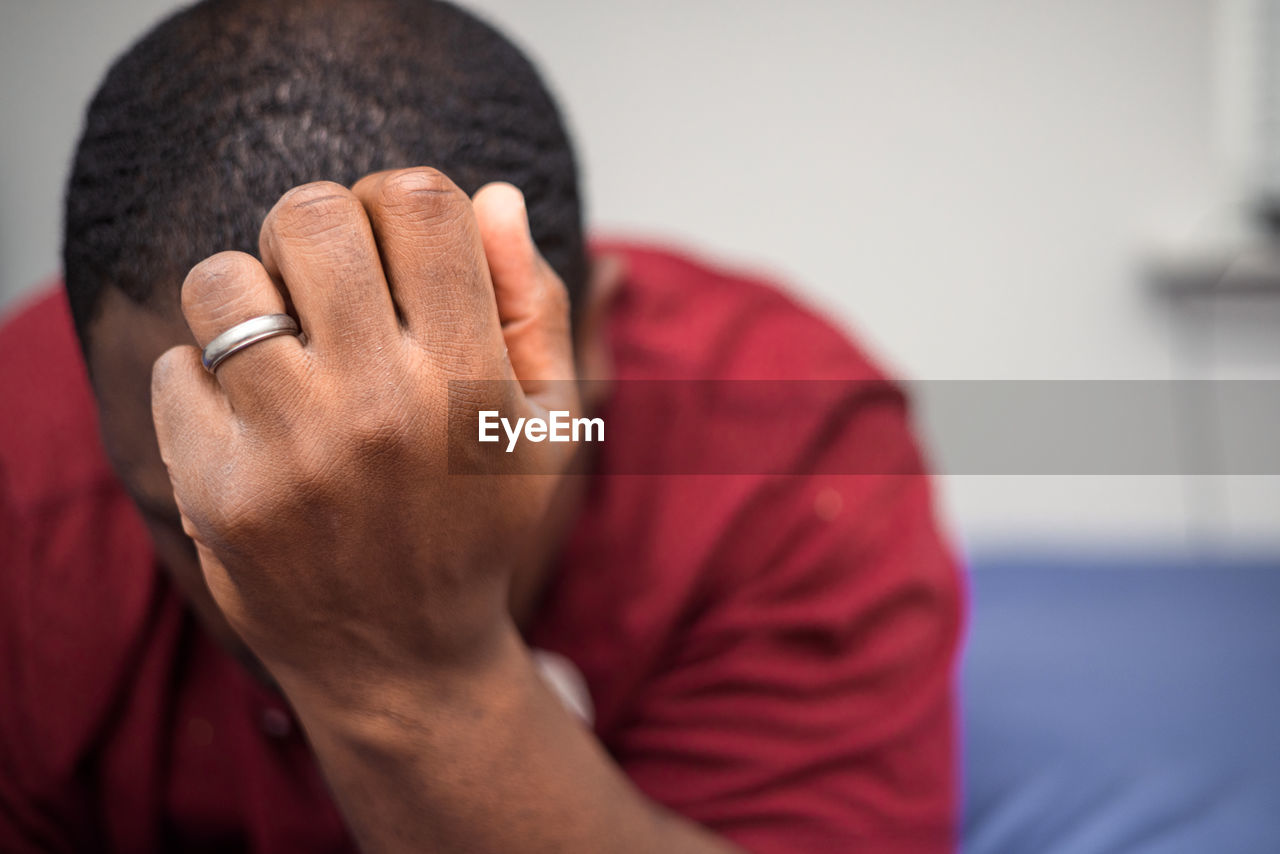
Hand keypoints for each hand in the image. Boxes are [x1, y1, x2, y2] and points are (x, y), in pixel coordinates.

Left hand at [150, 168, 577, 700]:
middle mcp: (381, 405)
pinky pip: (172, 369)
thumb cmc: (479, 520)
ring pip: (222, 282)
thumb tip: (495, 195)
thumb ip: (534, 302)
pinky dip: (202, 381)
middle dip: (316, 232)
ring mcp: (293, 451)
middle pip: (310, 215)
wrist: (403, 657)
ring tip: (280, 346)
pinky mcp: (219, 493)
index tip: (394, 246)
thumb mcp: (546, 423)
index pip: (419, 201)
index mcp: (471, 378)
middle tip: (328, 287)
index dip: (399, 199)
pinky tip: (249, 421)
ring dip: (248, 297)